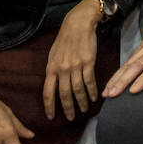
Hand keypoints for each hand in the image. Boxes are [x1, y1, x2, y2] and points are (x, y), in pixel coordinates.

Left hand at [43, 0, 101, 121]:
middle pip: (64, 94)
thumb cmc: (64, 39)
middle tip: (72, 118)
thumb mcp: (53, 55)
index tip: (51, 117)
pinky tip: (95, 97)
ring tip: (85, 110)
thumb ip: (53, 70)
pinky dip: (92, 91)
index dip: (49, 106)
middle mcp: (62, 69)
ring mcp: (75, 66)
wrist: (78, 25)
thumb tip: (54, 84)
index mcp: (51, 68)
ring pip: (78, 89)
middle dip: (68, 108)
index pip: (48, 92)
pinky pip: (90, 80)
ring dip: (82, 101)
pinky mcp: (88, 62)